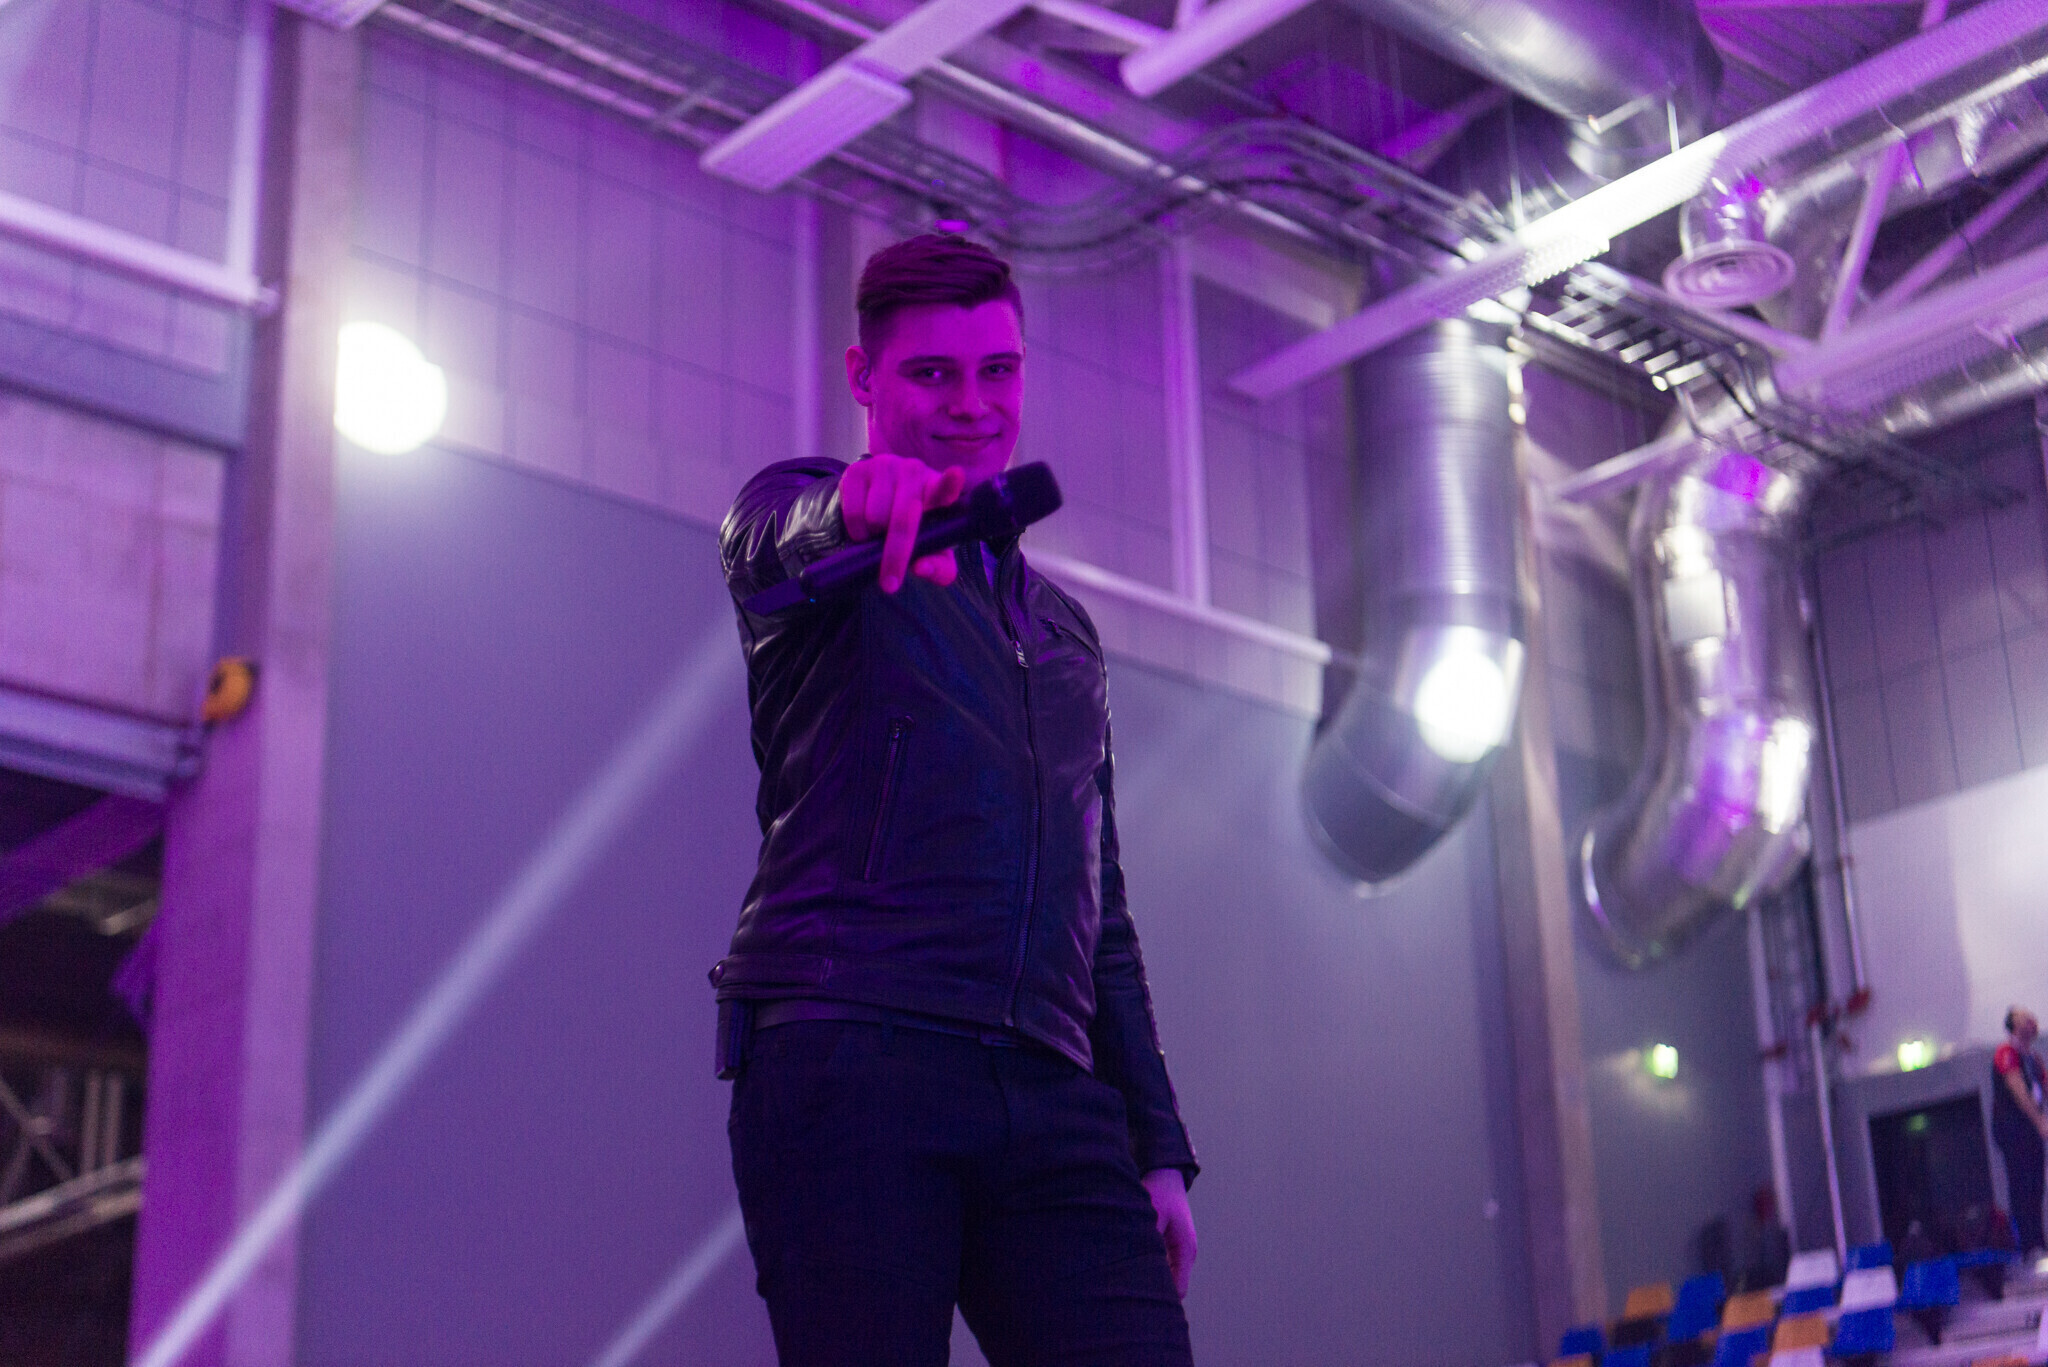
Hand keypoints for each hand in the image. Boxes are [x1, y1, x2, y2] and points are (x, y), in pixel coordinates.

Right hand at [840, 454, 966, 592]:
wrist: (873, 502)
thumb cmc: (912, 528)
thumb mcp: (930, 549)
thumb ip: (938, 567)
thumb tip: (920, 568)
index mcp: (937, 489)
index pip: (945, 485)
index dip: (950, 482)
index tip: (956, 476)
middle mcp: (913, 471)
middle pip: (903, 520)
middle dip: (895, 556)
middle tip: (890, 584)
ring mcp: (884, 466)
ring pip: (874, 518)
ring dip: (873, 538)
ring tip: (879, 535)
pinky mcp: (857, 470)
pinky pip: (853, 513)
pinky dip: (856, 532)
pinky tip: (864, 528)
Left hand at [1141, 1167, 1196, 1298]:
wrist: (1166, 1176)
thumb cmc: (1159, 1194)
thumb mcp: (1151, 1216)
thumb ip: (1147, 1241)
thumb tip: (1135, 1264)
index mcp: (1185, 1250)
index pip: (1178, 1289)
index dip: (1162, 1300)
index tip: (1139, 1303)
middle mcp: (1186, 1254)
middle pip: (1173, 1288)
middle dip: (1154, 1292)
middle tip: (1129, 1298)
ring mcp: (1180, 1251)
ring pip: (1168, 1278)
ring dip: (1152, 1280)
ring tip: (1129, 1284)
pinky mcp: (1172, 1246)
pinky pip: (1164, 1267)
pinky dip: (1151, 1270)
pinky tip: (1133, 1269)